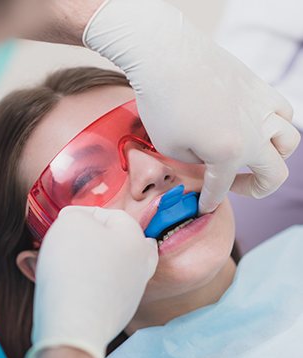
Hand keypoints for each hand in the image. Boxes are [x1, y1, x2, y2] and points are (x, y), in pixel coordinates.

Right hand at [23, 206, 157, 357]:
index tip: (63, 222)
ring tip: (67, 264)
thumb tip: (78, 221)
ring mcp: (132, 291)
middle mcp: (141, 264)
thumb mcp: (70, 223)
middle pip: (119, 242)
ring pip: (113, 266)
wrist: (74, 325)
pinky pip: (105, 289)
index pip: (110, 214)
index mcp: (135, 238)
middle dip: (95, 239)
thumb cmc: (73, 268)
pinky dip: (91, 284)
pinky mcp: (119, 313)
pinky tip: (72, 286)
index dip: (83, 214)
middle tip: (71, 242)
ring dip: (92, 261)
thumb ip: (77, 214)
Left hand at [84, 0, 299, 212]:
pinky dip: (276, 125)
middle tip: (235, 186)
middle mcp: (254, 133)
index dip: (209, 201)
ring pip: (289, 141)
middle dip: (256, 189)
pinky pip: (283, 111)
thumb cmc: (162, 103)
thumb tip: (207, 159)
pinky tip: (256, 125)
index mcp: (229, 153)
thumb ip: (195, 162)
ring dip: (274, 157)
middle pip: (275, 173)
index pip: (222, 188)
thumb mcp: (169, 147)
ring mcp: (262, 107)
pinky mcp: (259, 87)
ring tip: (252, 156)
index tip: (203, 207)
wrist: (166, 56)